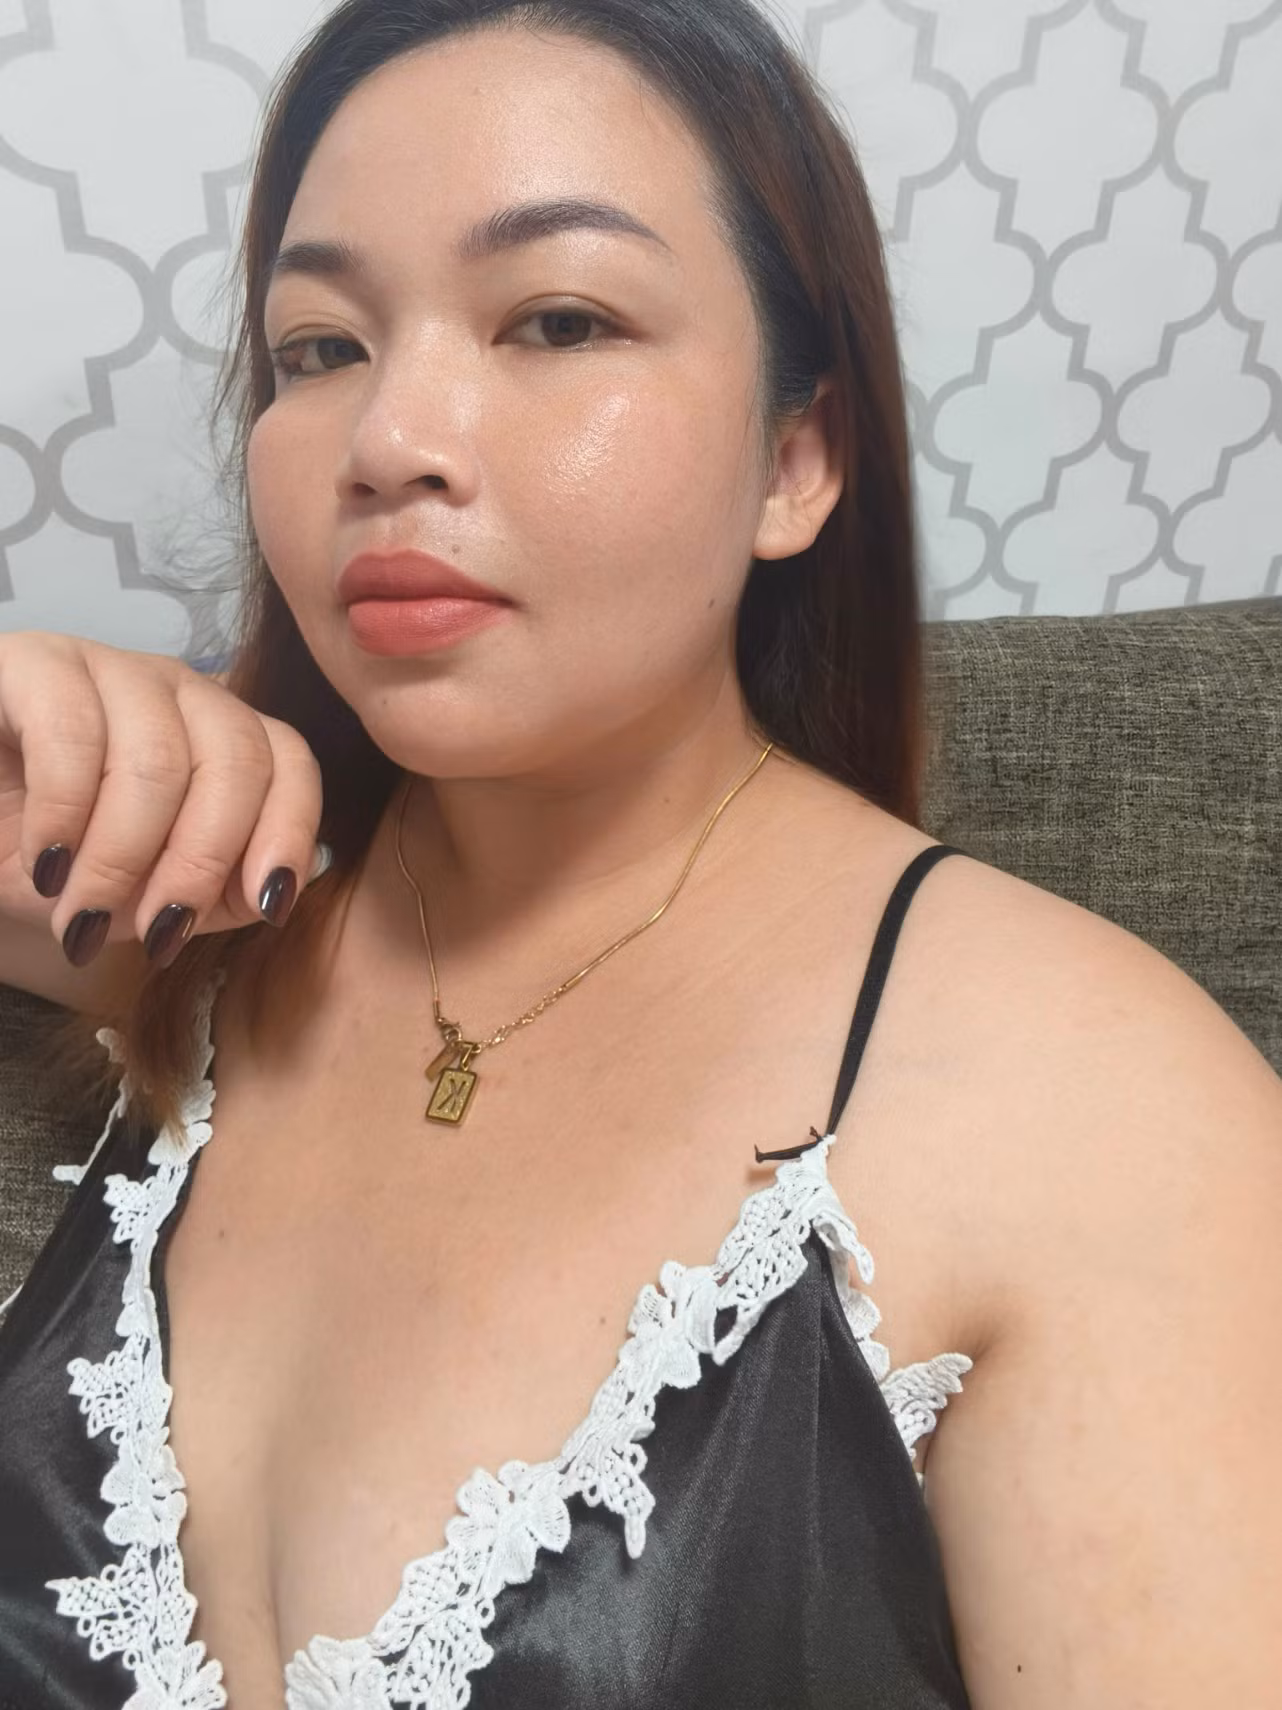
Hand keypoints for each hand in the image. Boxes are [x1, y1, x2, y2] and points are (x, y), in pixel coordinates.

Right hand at [0, 632, 328, 968]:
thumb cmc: (54, 865)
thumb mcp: (145, 895)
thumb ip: (219, 893)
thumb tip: (275, 891)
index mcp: (219, 734)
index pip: (290, 762)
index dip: (289, 833)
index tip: (266, 905)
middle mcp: (176, 689)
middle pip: (235, 759)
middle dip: (199, 862)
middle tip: (156, 933)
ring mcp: (107, 665)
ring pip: (157, 756)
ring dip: (121, 857)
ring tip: (81, 914)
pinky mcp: (32, 663)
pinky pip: (71, 732)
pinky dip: (64, 815)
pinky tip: (48, 862)